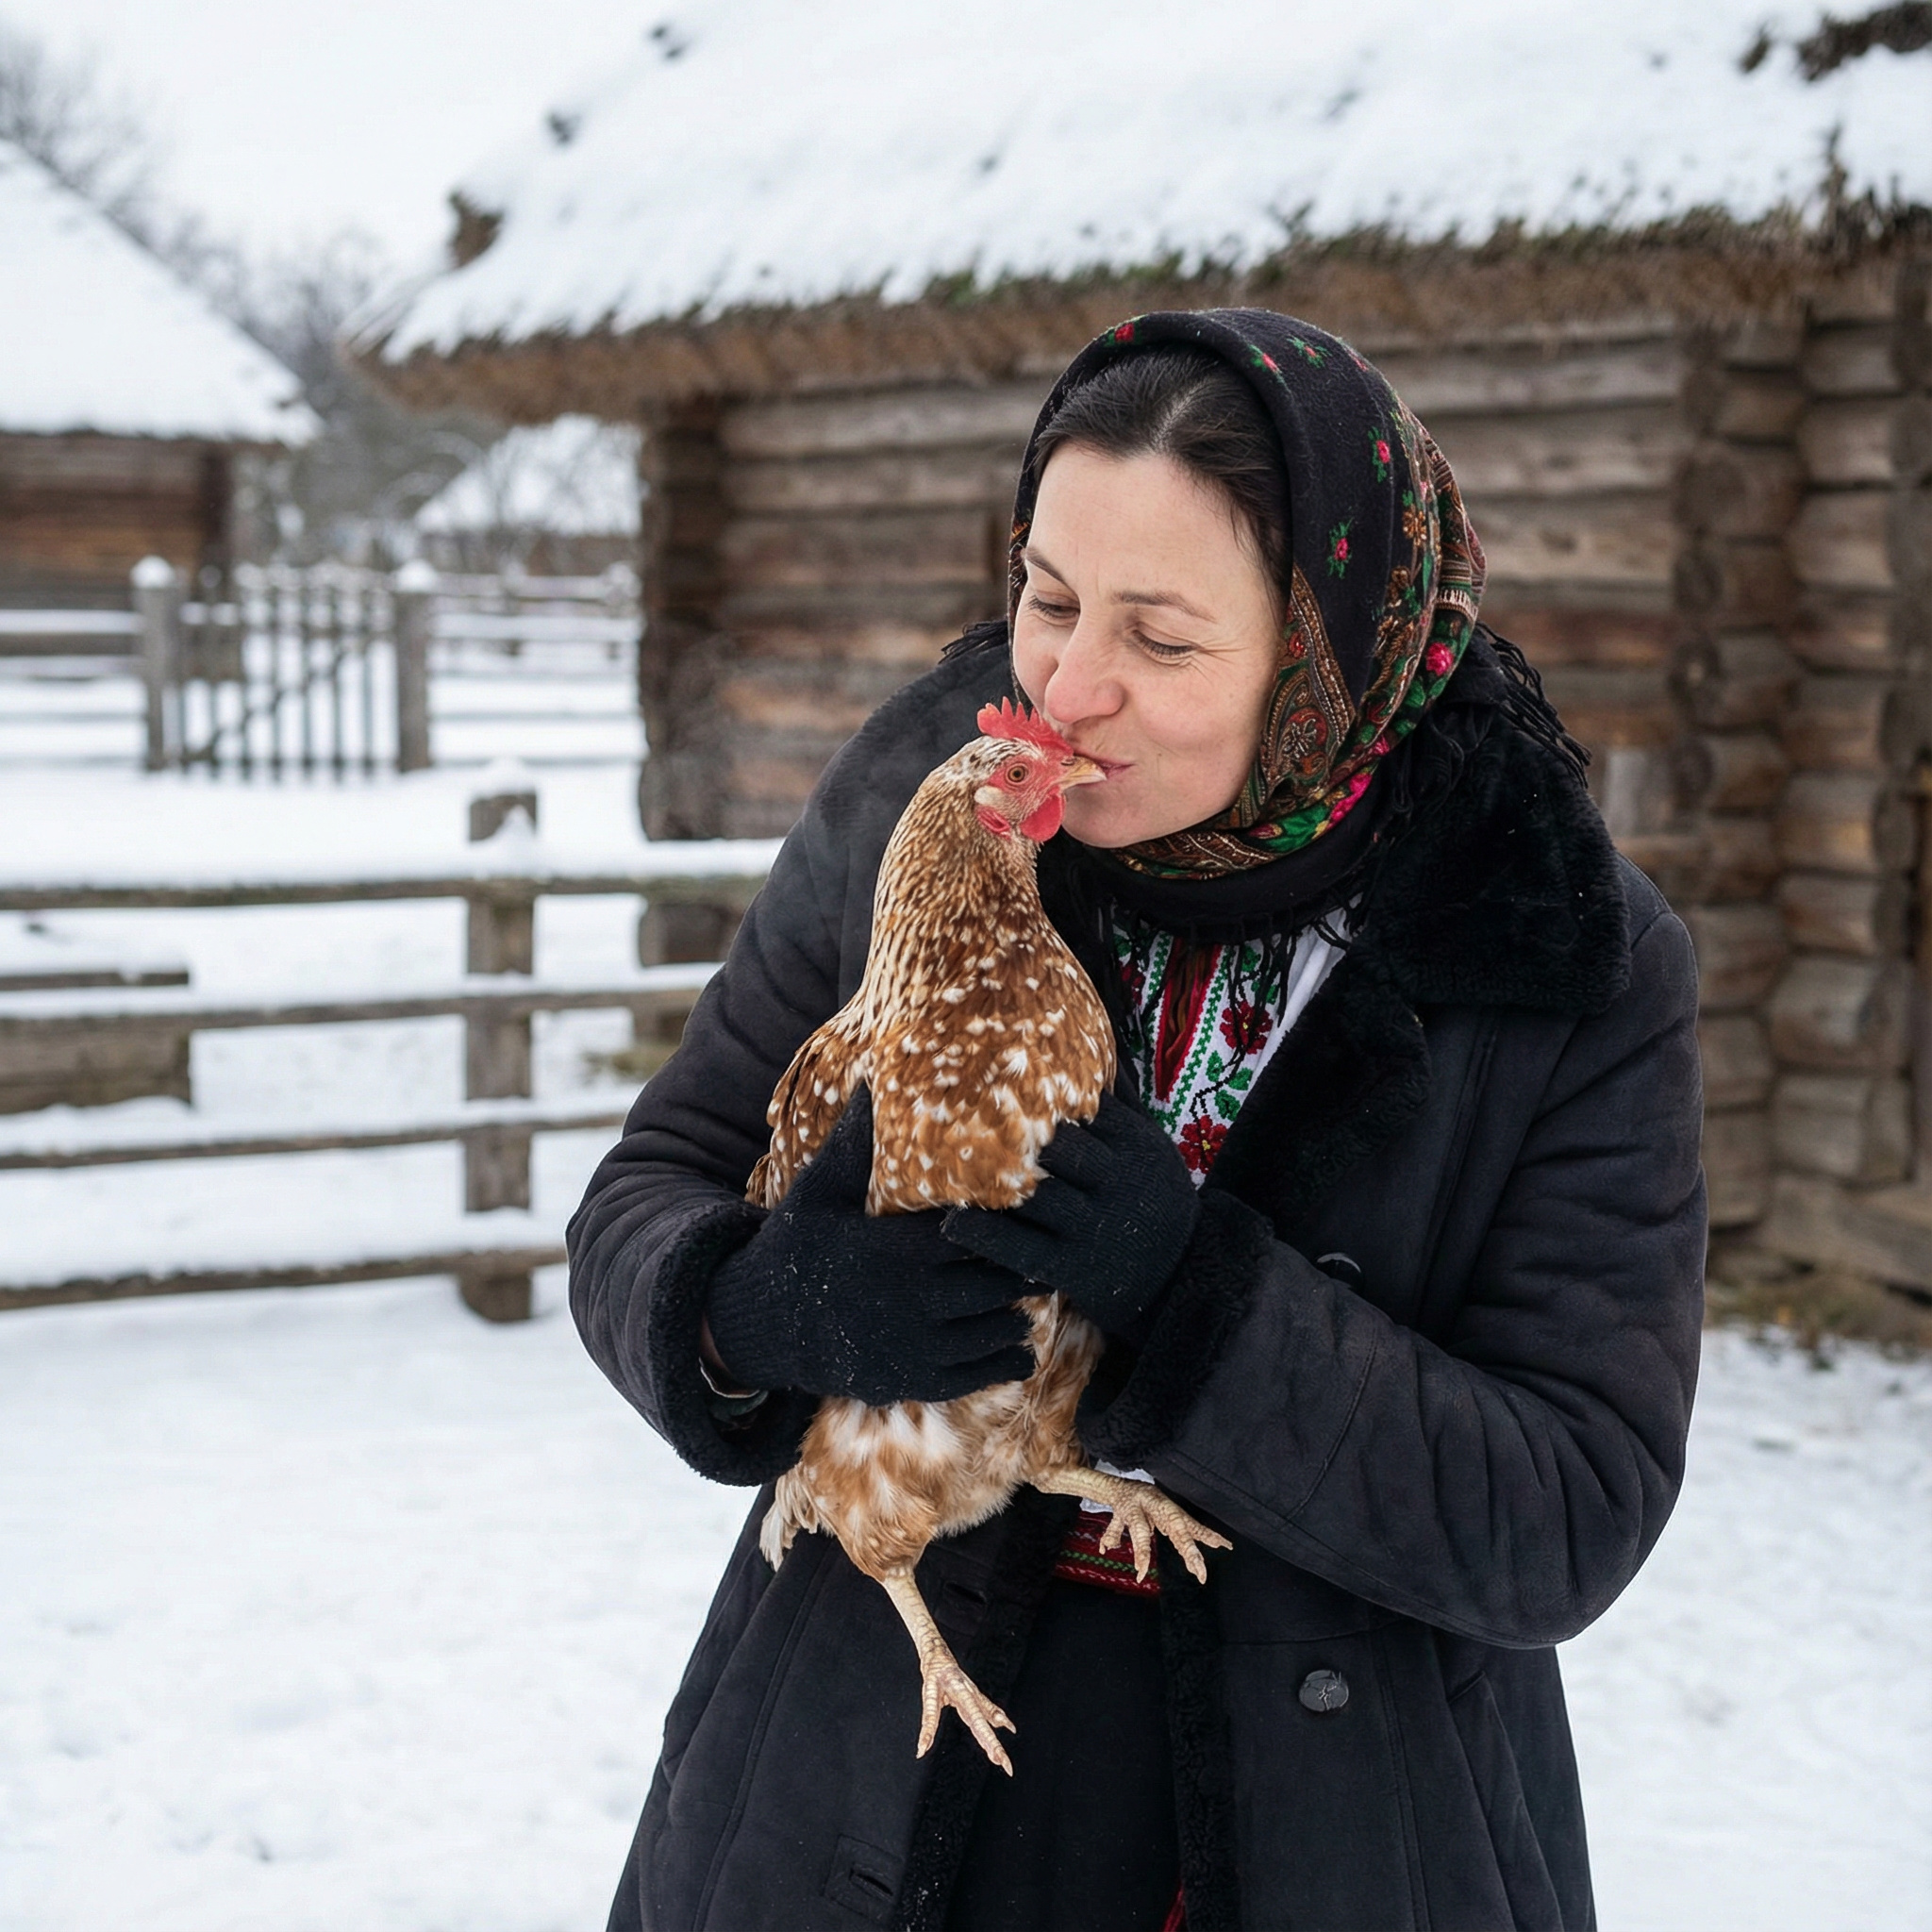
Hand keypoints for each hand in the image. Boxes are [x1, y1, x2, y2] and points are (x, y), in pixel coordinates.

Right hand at [705, 1086, 1035, 1405]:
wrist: (765, 1324)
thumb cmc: (798, 1245)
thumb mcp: (820, 1190)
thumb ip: (856, 1143)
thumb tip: (875, 1079)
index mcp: (897, 1249)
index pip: (974, 1236)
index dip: (1005, 1226)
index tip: (1028, 1211)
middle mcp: (912, 1300)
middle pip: (995, 1284)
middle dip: (1020, 1269)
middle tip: (1042, 1253)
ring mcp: (914, 1346)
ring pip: (993, 1329)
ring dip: (1017, 1314)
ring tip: (1032, 1295)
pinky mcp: (911, 1380)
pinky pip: (976, 1374)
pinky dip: (1005, 1359)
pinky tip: (1019, 1344)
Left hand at [943, 1093, 1198, 1338]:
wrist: (1185, 1277)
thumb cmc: (1156, 1199)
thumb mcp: (1153, 1148)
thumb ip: (1123, 1104)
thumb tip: (1095, 1046)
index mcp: (1136, 1146)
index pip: (1086, 1109)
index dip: (1042, 1094)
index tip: (999, 1076)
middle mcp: (1117, 1183)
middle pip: (1058, 1146)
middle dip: (1017, 1132)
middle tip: (963, 1112)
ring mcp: (1093, 1228)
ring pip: (1034, 1195)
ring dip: (989, 1180)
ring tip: (944, 1164)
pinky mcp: (1073, 1268)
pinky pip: (1020, 1249)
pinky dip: (984, 1235)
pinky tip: (951, 1222)